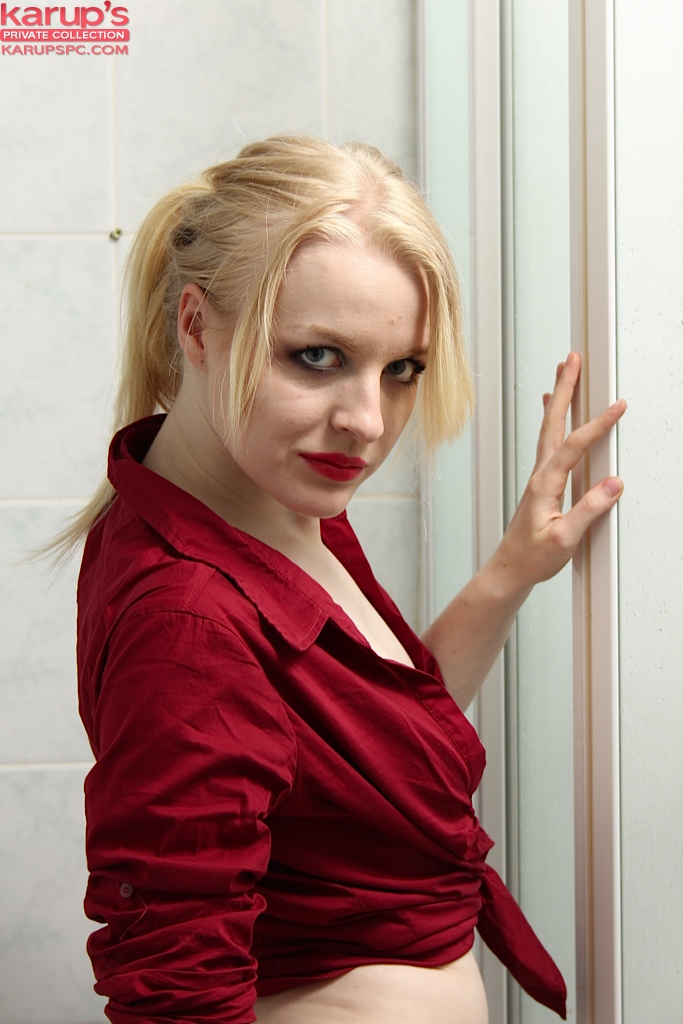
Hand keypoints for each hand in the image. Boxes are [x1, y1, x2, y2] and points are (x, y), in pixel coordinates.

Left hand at [491, 351, 625, 591]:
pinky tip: (551, 410)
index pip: (574, 446)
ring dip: (558, 397)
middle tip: (572, 359)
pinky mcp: (541, 481)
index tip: (618, 405)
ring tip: (564, 371)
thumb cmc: (533, 557)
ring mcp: (539, 476)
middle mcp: (539, 474)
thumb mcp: (565, 538)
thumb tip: (614, 483)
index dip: (597, 424)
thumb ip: (588, 510)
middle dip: (564, 389)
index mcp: (545, 484)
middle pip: (552, 422)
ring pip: (548, 427)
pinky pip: (547, 440)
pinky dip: (552, 418)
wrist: (509, 569)